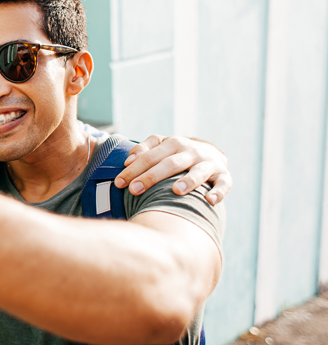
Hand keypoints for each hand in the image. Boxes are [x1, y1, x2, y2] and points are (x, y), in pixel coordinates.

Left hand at [113, 135, 230, 205]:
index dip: (134, 169)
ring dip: (188, 180)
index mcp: (173, 143)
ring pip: (198, 171)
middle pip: (169, 164)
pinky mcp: (223, 175)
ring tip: (176, 190)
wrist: (211, 153)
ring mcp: (208, 163)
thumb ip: (144, 148)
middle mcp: (191, 151)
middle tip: (135, 190)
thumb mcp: (161, 146)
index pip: (150, 156)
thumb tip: (128, 160)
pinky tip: (209, 201)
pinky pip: (223, 184)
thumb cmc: (177, 153)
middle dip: (151, 177)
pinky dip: (218, 192)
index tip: (119, 183)